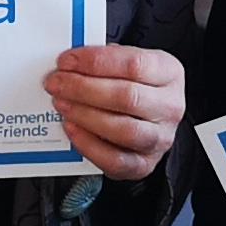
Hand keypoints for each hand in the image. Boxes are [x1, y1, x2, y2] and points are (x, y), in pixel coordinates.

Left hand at [47, 44, 184, 182]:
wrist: (150, 119)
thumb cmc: (134, 86)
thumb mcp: (127, 64)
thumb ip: (104, 61)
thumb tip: (70, 65)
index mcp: (169, 73)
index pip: (134, 64)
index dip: (96, 62)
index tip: (66, 61)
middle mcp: (170, 107)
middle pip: (127, 97)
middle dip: (83, 88)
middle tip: (56, 83)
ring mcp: (160, 138)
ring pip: (123, 129)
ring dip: (84, 115)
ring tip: (61, 103)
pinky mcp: (144, 164)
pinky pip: (114, 160)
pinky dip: (88, 144)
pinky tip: (70, 128)